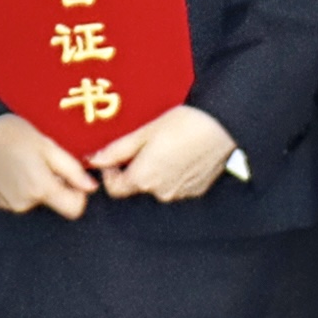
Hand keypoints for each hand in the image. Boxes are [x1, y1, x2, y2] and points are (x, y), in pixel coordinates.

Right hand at [0, 112, 93, 218]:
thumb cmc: (12, 133)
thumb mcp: (48, 145)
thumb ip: (72, 170)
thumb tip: (91, 188)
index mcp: (40, 188)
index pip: (74, 210)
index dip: (78, 194)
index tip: (70, 176)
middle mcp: (24, 203)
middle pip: (53, 203)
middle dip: (55, 185)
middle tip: (42, 160)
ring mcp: (8, 205)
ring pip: (35, 201)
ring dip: (36, 185)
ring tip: (24, 161)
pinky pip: (18, 199)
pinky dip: (19, 186)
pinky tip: (10, 167)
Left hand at [94, 102, 238, 202]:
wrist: (225, 126)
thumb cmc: (184, 123)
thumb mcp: (145, 131)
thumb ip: (117, 150)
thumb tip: (93, 160)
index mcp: (143, 179)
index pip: (115, 189)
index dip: (110, 173)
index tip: (115, 156)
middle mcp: (160, 192)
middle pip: (137, 186)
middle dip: (135, 168)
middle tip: (143, 143)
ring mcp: (181, 193)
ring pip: (158, 185)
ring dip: (155, 170)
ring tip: (166, 144)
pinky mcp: (197, 189)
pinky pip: (177, 184)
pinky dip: (174, 172)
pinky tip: (182, 152)